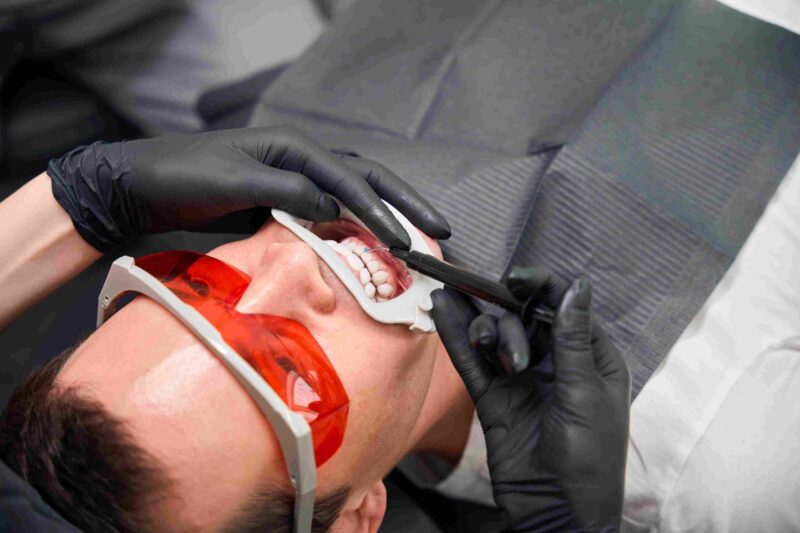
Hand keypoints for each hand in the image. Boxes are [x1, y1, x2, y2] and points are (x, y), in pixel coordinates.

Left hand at [47, 126, 449, 252]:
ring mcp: (294, 180)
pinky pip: (330, 213)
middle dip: (405, 204)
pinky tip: (369, 248)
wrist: (144, 185)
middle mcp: (302, 160)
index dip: (382, 212)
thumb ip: (284, 192)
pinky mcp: (284, 200)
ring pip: (353, 196)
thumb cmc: (182, 176)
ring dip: (386, 217)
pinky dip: (355, 229)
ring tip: (417, 240)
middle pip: (367, 180)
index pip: (351, 181)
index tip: (407, 242)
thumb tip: (332, 208)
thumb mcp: (232, 181)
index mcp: (294, 148)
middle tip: (440, 229)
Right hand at [431, 267, 629, 531]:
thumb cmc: (588, 458)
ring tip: (485, 349)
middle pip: (524, 318)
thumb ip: (573, 339)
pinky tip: (441, 310)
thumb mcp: (584, 394)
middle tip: (513, 360)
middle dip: (511, 323)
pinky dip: (458, 337)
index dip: (541, 287)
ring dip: (487, 333)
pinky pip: (474, 361)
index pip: (563, 307)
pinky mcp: (493, 396)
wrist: (557, 512)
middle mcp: (554, 362)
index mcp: (589, 357)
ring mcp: (521, 378)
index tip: (515, 278)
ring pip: (496, 336)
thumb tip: (578, 286)